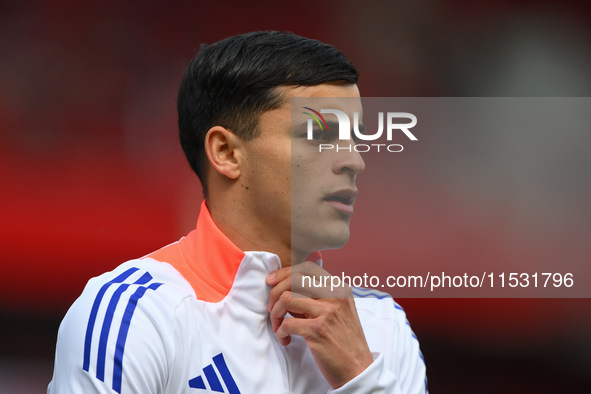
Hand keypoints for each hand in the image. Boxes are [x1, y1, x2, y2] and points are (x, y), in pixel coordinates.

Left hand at [266, 261, 373, 388]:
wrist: (358, 368)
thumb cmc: (344, 341)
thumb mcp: (338, 311)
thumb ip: (317, 298)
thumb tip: (287, 289)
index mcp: (339, 289)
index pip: (307, 268)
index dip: (285, 272)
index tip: (272, 281)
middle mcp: (335, 296)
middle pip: (294, 279)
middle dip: (275, 292)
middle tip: (271, 308)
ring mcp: (327, 312)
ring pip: (286, 298)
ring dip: (275, 314)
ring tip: (278, 326)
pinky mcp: (318, 330)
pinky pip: (286, 323)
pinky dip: (280, 332)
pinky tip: (286, 339)